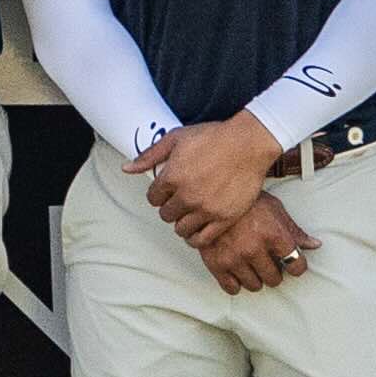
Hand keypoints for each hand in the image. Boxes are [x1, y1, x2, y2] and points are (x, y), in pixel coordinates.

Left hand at [144, 115, 306, 286]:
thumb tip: (127, 168)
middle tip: (181, 199)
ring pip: (181, 229)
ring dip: (183, 222)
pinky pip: (202, 240)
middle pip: (166, 215)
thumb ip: (150, 156)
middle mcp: (186, 196)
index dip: (159, 193)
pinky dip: (196, 238)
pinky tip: (198, 228)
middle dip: (171, 207)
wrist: (248, 144)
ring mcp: (206, 209)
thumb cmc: (214, 137)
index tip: (168, 190)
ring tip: (190, 213)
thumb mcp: (176, 138)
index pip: (153, 198)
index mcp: (172, 177)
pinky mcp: (224, 219)